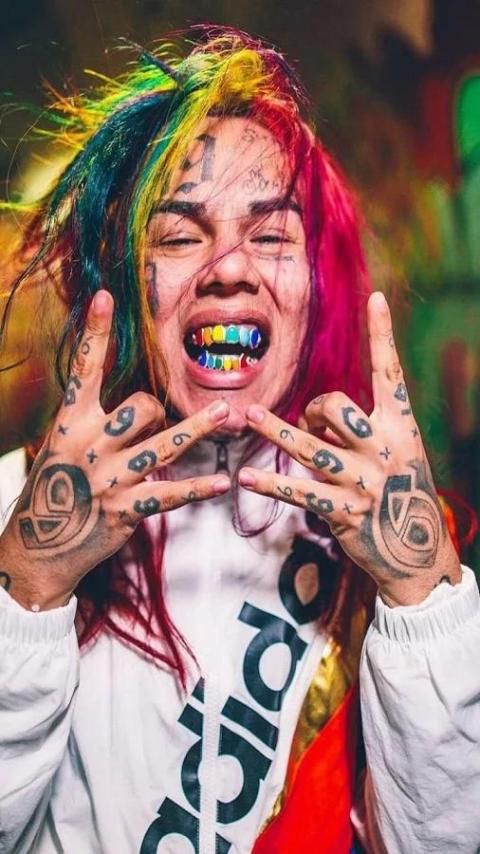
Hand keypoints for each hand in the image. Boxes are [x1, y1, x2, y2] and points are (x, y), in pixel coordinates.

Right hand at [0, 290, 230, 609]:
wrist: (36, 549)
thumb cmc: (52, 492)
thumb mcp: (59, 450)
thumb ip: (92, 424)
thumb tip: (141, 405)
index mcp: (68, 425)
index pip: (83, 370)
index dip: (95, 333)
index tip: (105, 297)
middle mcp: (89, 446)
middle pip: (141, 407)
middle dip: (156, 411)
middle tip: (153, 426)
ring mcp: (108, 479)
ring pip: (164, 445)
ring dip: (198, 429)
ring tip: (225, 413)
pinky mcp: (126, 510)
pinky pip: (170, 493)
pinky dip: (198, 488)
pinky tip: (222, 482)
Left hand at [239, 292, 460, 606]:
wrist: (416, 549)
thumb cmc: (399, 492)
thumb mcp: (397, 454)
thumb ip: (362, 430)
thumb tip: (315, 414)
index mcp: (400, 428)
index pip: (391, 373)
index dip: (383, 336)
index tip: (377, 297)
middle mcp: (384, 449)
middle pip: (337, 407)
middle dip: (314, 409)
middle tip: (309, 423)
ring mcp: (364, 481)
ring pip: (311, 447)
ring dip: (276, 431)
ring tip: (250, 416)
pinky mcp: (345, 511)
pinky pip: (300, 491)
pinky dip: (271, 484)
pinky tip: (246, 479)